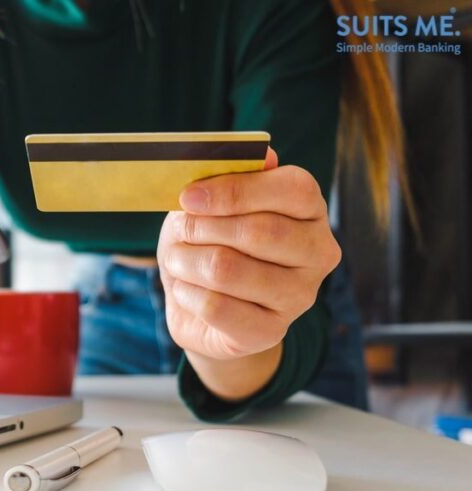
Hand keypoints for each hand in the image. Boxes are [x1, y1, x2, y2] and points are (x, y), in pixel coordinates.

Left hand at [157, 149, 340, 363]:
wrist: (206, 309)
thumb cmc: (212, 243)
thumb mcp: (212, 205)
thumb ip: (229, 176)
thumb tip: (259, 154)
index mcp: (310, 210)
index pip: (293, 190)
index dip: (235, 190)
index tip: (189, 197)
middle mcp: (318, 253)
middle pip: (258, 231)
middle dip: (202, 227)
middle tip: (179, 230)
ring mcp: (300, 296)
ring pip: (228, 269)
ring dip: (187, 261)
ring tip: (177, 259)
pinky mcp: (271, 331)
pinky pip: (216, 307)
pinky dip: (186, 293)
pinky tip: (186, 289)